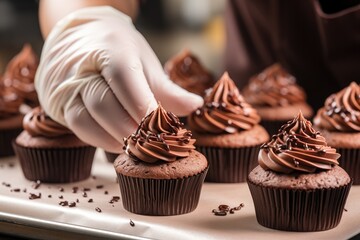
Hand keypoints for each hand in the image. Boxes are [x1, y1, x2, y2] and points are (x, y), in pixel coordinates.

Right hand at [35, 6, 202, 151]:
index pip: (123, 78)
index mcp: (108, 47)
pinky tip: (118, 143)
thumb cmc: (117, 49)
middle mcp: (80, 65)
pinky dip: (100, 138)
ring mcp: (62, 84)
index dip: (142, 106)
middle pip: (103, 103)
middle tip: (152, 145)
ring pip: (85, 119)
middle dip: (130, 129)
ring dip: (114, 138)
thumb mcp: (144, 62)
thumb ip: (168, 88)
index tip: (162, 129)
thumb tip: (195, 106)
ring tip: (137, 147)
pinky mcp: (55, 101)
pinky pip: (77, 126)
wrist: (79, 37)